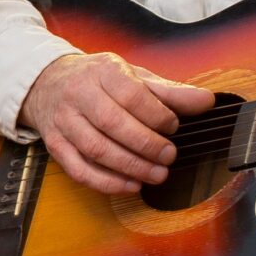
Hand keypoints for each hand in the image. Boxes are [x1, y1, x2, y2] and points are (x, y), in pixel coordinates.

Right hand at [17, 50, 216, 195]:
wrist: (49, 82)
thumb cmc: (98, 80)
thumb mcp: (134, 76)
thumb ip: (169, 91)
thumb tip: (205, 101)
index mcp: (102, 71)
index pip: (130, 94)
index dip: (156, 115)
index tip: (174, 126)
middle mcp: (79, 94)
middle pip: (112, 123)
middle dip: (146, 145)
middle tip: (169, 156)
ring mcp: (64, 121)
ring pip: (96, 149)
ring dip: (130, 167)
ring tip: (157, 174)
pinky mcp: (55, 144)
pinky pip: (79, 170)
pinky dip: (106, 182)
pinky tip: (130, 184)